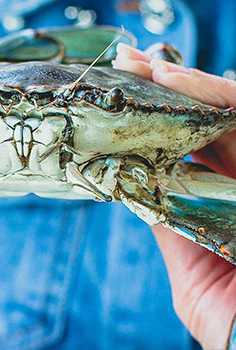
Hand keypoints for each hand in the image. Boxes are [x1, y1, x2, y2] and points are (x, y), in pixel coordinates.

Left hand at [114, 44, 235, 349]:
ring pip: (235, 116)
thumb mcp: (194, 283)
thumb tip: (133, 188)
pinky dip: (220, 104)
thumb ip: (171, 231)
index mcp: (230, 210)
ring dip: (192, 86)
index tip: (124, 99)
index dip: (164, 122)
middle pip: (215, 124)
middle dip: (171, 91)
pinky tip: (186, 87)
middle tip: (127, 66)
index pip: (199, 153)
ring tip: (146, 69)